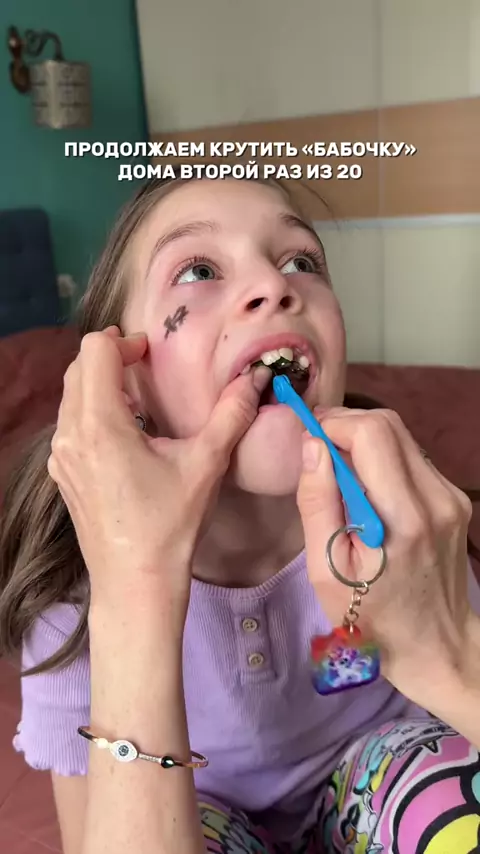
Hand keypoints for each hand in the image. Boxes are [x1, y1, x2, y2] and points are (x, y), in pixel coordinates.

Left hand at [47, 327, 268, 623]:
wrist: (134, 583)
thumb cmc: (170, 525)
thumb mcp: (206, 465)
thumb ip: (231, 414)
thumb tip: (256, 377)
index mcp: (100, 423)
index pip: (95, 350)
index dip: (124, 341)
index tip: (151, 354)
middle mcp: (70, 433)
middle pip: (78, 367)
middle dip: (110, 357)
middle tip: (145, 366)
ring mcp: (62, 456)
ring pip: (70, 396)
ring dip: (99, 383)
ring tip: (136, 397)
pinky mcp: (63, 475)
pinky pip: (69, 424)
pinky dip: (91, 411)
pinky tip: (122, 432)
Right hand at [296, 406, 472, 690]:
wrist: (433, 644)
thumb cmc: (369, 615)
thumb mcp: (326, 570)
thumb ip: (318, 502)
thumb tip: (311, 446)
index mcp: (401, 518)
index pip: (371, 434)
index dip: (333, 424)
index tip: (306, 437)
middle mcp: (435, 498)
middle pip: (389, 424)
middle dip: (346, 423)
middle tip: (316, 443)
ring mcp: (450, 497)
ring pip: (402, 436)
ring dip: (364, 439)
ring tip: (336, 465)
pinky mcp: (454, 499)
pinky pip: (413, 458)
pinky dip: (383, 458)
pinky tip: (365, 485)